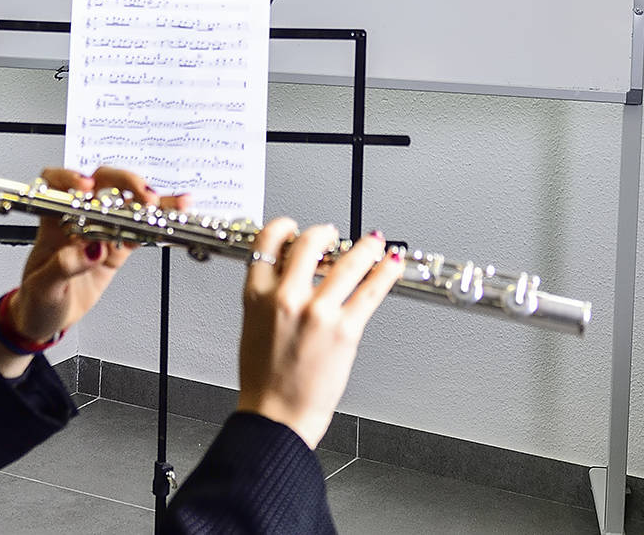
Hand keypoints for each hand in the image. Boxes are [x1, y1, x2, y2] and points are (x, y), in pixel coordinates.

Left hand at [8, 167, 186, 342]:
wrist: (44, 319)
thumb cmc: (35, 299)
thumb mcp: (42, 286)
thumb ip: (64, 266)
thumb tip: (91, 250)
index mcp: (52, 221)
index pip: (56, 183)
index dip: (71, 178)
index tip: (87, 188)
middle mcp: (77, 219)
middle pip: (101, 184)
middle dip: (124, 183)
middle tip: (141, 196)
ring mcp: (100, 231)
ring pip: (126, 204)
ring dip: (149, 200)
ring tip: (171, 203)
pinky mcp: (117, 249)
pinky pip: (139, 230)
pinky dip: (157, 223)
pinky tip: (175, 214)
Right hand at [235, 220, 401, 447]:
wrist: (275, 416)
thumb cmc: (263, 380)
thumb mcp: (252, 327)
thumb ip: (267, 297)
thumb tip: (285, 275)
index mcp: (257, 295)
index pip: (268, 242)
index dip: (284, 228)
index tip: (294, 228)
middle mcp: (287, 297)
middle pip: (310, 242)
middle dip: (325, 233)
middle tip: (333, 235)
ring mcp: (318, 311)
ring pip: (348, 261)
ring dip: (365, 247)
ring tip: (373, 243)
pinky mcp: (345, 329)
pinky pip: (371, 291)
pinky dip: (385, 272)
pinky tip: (391, 265)